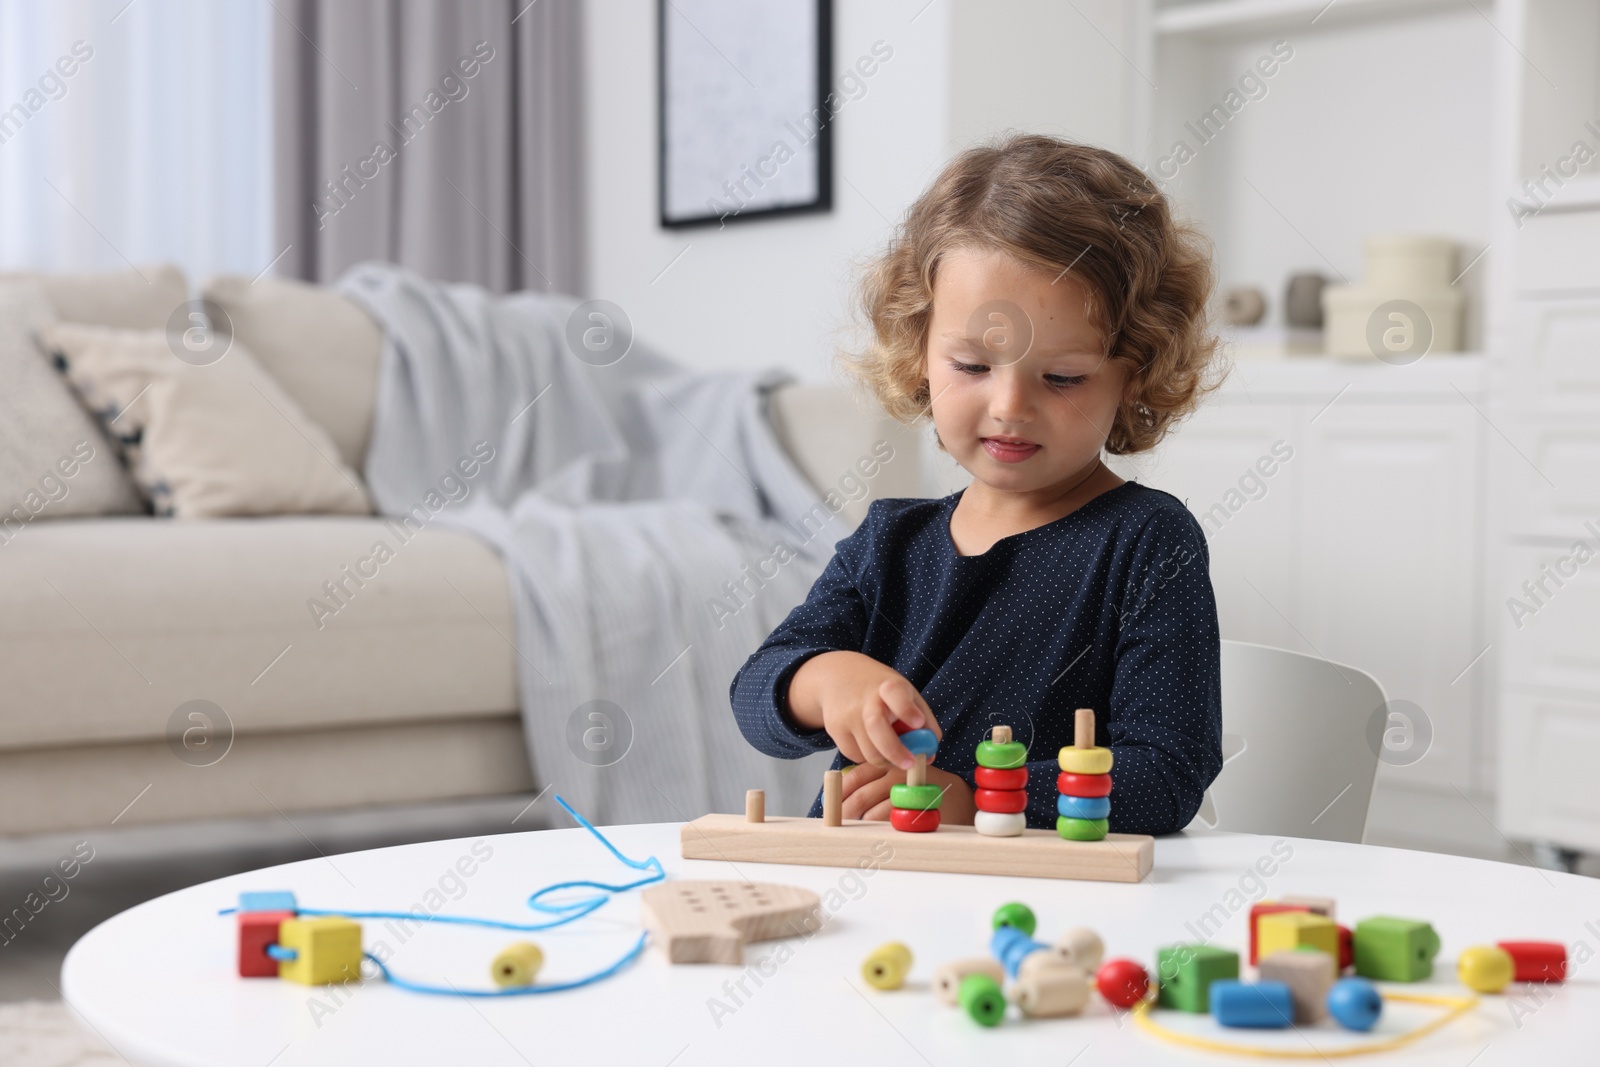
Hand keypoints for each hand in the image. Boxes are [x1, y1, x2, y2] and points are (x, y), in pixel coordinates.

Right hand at [787, 651, 940, 770]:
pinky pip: (855, 756)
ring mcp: (847, 715)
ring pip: (868, 752)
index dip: (907, 710)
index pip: (896, 695)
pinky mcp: (834, 730)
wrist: (837, 676)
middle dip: (895, 751)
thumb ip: (924, 720)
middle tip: (910, 763)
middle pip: (877, 729)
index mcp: (889, 686)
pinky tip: (870, 743)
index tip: (917, 722)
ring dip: (884, 760)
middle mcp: (865, 700)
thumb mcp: (905, 693)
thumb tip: (929, 755)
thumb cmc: (880, 689)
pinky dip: (867, 756)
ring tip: (892, 753)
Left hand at [840, 762, 976, 824]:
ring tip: (852, 831)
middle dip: (846, 811)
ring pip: (873, 808)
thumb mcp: (894, 777)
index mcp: (885, 762)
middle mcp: (895, 771)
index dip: (838, 792)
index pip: (854, 776)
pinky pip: (890, 818)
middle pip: (861, 793)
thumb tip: (838, 796)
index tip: (829, 805)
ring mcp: (907, 788)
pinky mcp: (917, 804)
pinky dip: (879, 826)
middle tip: (838, 824)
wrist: (955, 796)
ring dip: (861, 821)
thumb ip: (872, 781)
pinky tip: (875, 831)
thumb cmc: (917, 788)